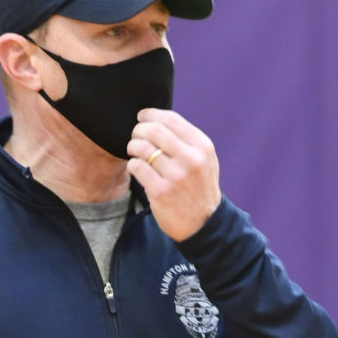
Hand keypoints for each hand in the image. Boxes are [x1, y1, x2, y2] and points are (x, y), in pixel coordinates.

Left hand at [127, 109, 220, 242]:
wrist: (204, 223)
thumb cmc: (199, 187)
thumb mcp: (204, 159)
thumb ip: (187, 140)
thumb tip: (156, 118)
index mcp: (202, 146)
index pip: (170, 119)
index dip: (150, 114)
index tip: (141, 117)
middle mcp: (191, 159)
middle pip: (154, 130)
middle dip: (138, 130)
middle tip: (135, 136)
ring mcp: (176, 176)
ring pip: (142, 148)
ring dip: (133, 147)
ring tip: (134, 152)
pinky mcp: (161, 191)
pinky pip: (137, 167)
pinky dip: (133, 165)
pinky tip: (138, 169)